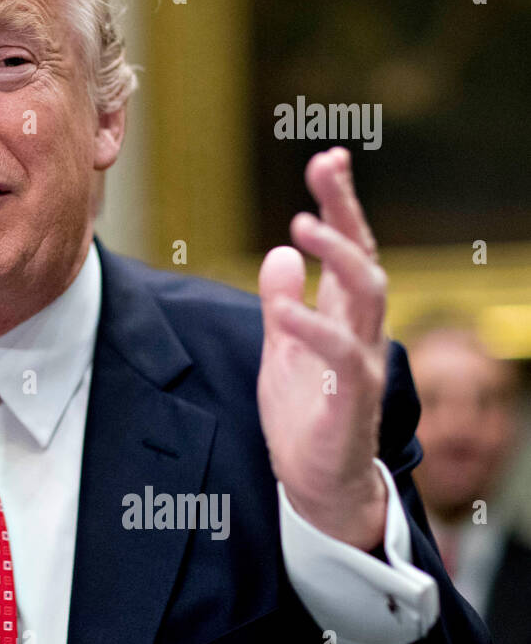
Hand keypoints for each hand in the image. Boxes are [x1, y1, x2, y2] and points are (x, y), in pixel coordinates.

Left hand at [258, 147, 388, 550]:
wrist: (318, 484)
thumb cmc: (305, 414)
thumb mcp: (281, 348)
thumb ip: (280, 301)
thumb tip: (276, 253)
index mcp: (342, 316)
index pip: (349, 249)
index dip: (341, 204)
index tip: (328, 159)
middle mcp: (360, 332)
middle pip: (365, 257)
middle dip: (347, 210)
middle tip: (325, 167)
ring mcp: (360, 364)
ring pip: (367, 296)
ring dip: (336, 256)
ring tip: (301, 222)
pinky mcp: (350, 400)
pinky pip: (338, 355)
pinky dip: (311, 326)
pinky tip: (284, 307)